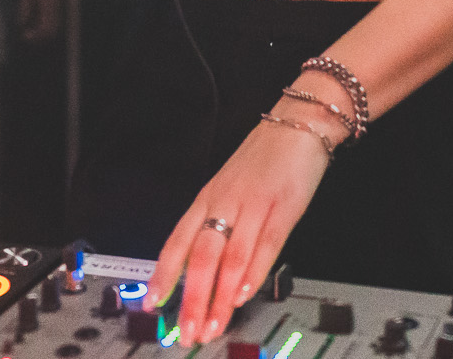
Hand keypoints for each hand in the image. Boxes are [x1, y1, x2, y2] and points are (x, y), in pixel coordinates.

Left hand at [16, 0, 62, 43]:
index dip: (35, 36)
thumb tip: (21, 24)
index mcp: (50, 1)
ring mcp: (62, 0)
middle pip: (54, 29)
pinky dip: (47, 21)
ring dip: (44, 29)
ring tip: (29, 27)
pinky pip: (56, 16)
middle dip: (40, 36)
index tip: (24, 36)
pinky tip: (36, 17)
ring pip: (57, 24)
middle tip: (26, 35)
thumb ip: (25, 7)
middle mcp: (59, 3)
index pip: (47, 27)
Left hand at [148, 105, 332, 344]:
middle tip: (186, 331)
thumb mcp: (231, 186)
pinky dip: (253, 273)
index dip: (163, 274)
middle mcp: (225, 202)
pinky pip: (265, 245)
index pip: (177, 241)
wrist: (300, 121)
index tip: (151, 303)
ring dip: (219, 297)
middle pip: (200, 256)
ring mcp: (254, 204)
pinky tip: (242, 294)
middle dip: (190, 299)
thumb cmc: (266, 156)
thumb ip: (218, 223)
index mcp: (208, 197)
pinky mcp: (283, 207)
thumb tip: (205, 266)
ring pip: (229, 257)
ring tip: (212, 325)